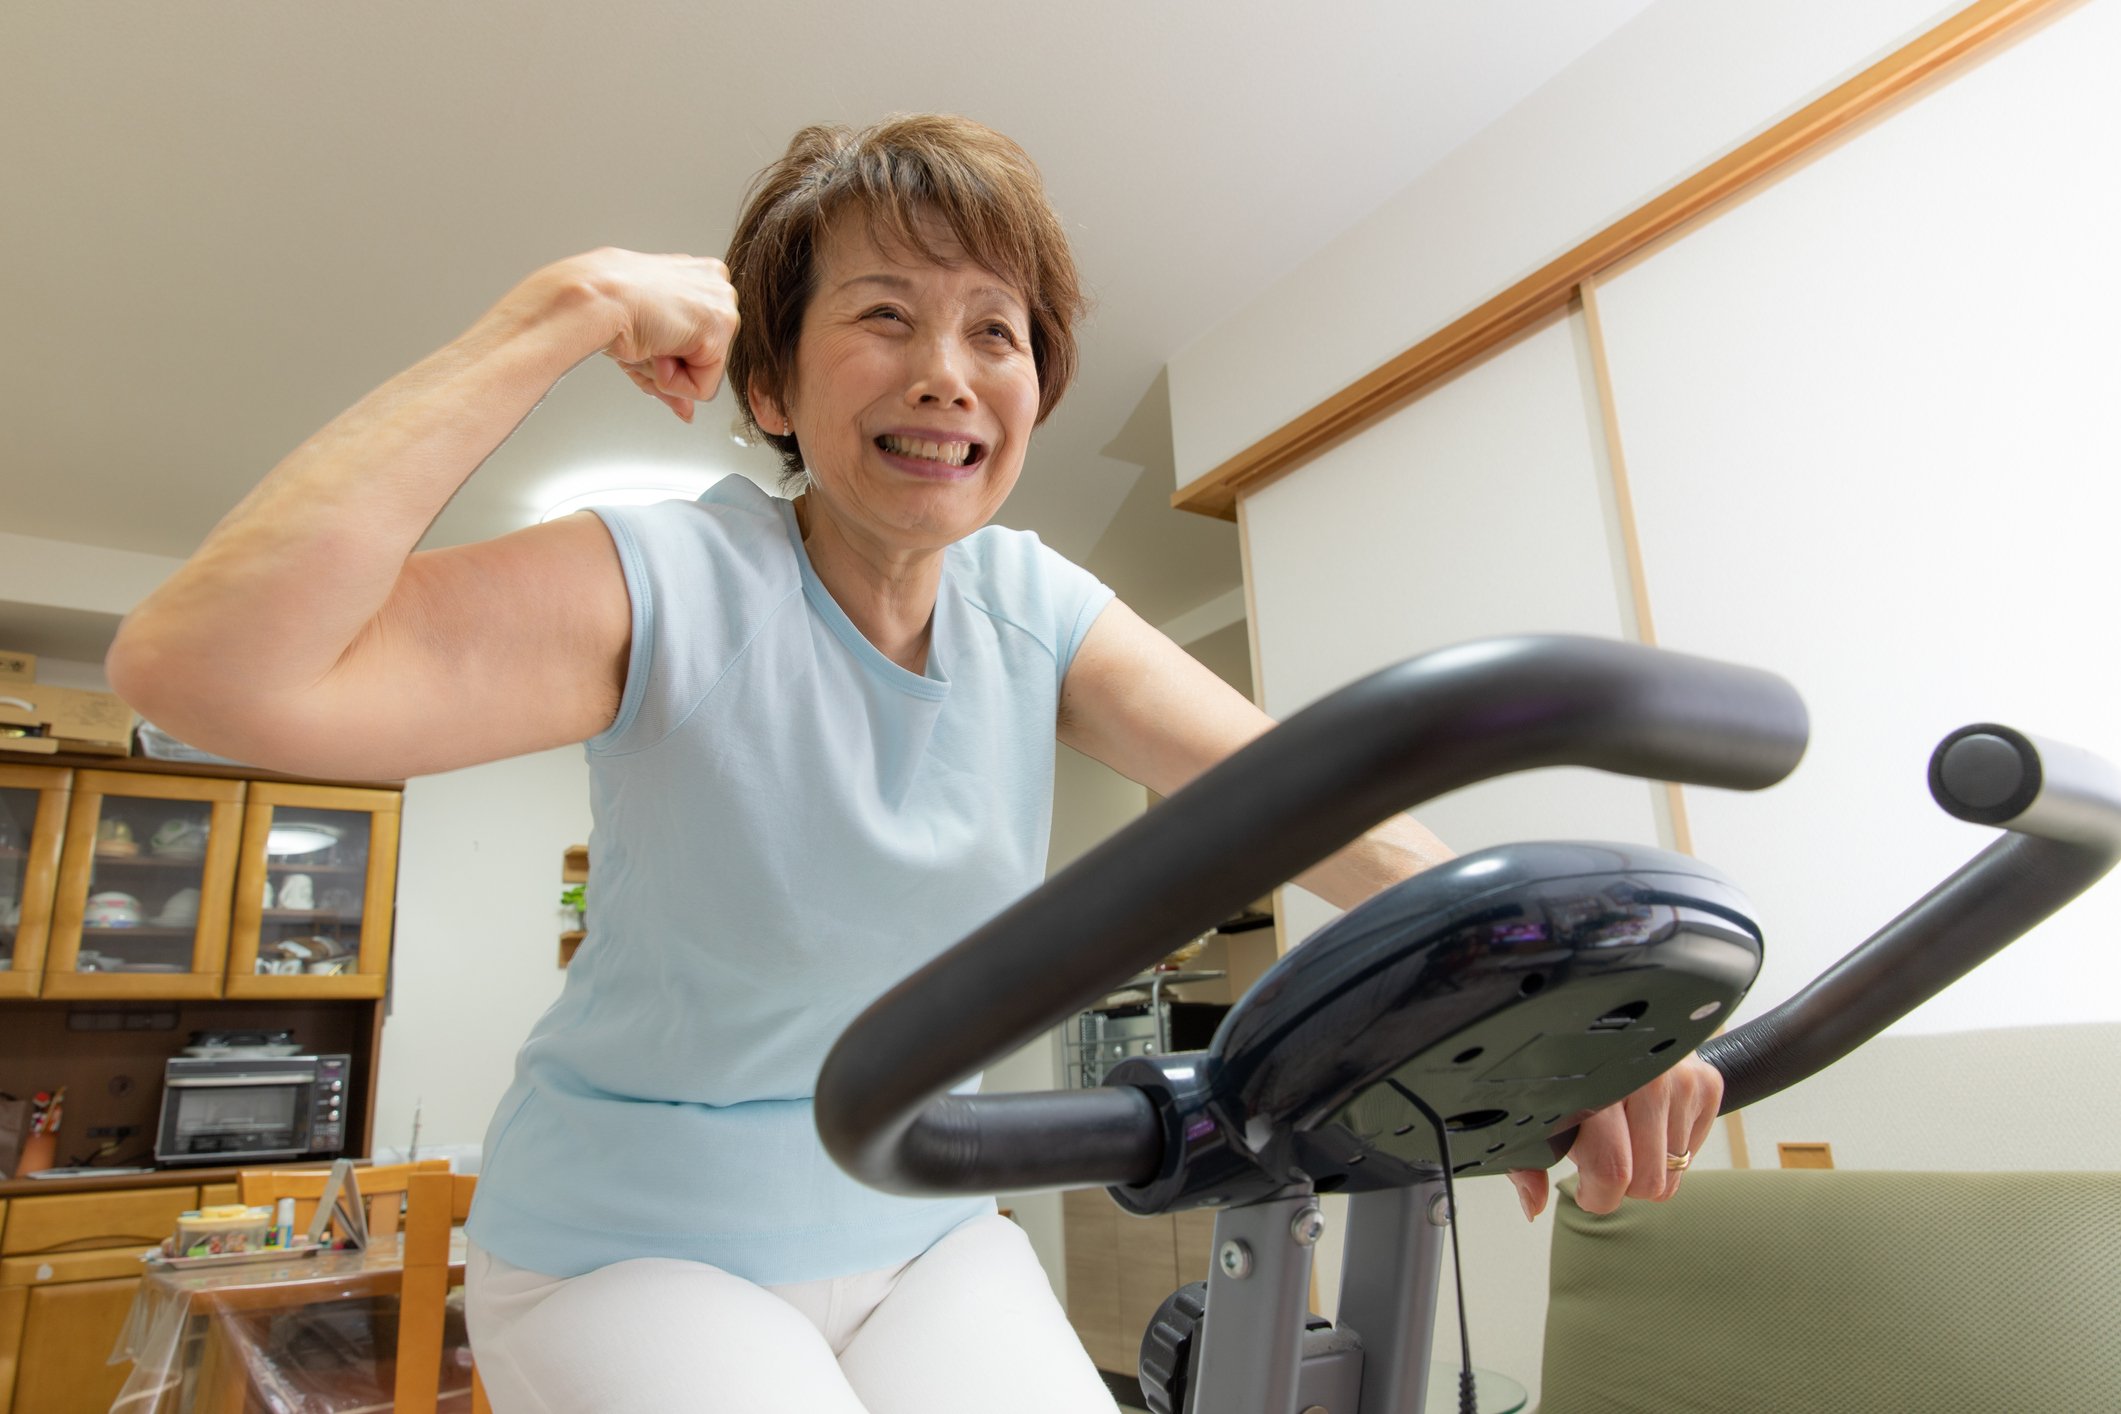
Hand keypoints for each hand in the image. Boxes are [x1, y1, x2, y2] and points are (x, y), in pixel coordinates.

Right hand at [561, 248, 740, 422]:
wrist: (595, 298)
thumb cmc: (609, 308)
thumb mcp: (649, 342)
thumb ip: (675, 377)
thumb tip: (688, 413)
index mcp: (701, 279)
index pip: (701, 343)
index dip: (671, 357)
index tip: (648, 336)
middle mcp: (718, 286)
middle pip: (707, 359)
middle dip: (671, 367)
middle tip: (645, 341)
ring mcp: (724, 303)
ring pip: (706, 374)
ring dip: (669, 373)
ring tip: (649, 341)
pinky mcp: (720, 327)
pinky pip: (702, 387)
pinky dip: (672, 382)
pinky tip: (656, 349)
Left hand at [1506, 1055, 1723, 1218]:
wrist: (1610, 1021)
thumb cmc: (1569, 1068)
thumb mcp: (1537, 1110)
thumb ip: (1527, 1162)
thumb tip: (1532, 1205)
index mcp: (1590, 1088)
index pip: (1612, 1170)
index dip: (1599, 1196)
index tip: (1588, 1189)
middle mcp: (1640, 1080)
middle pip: (1648, 1179)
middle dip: (1625, 1187)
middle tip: (1607, 1161)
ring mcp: (1678, 1079)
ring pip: (1674, 1170)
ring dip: (1651, 1166)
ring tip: (1628, 1134)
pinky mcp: (1705, 1082)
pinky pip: (1694, 1148)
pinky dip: (1672, 1145)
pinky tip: (1649, 1119)